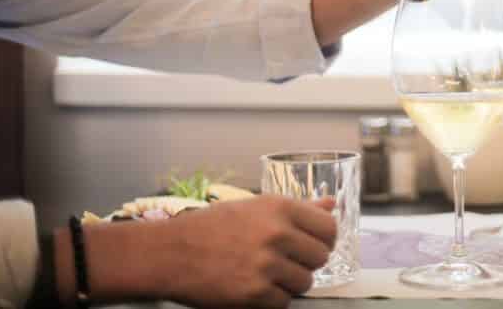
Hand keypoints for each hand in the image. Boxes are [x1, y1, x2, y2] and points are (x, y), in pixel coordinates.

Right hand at [156, 195, 336, 307]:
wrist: (171, 252)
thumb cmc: (213, 226)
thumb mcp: (257, 207)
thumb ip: (300, 208)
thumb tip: (331, 204)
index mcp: (281, 208)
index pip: (329, 228)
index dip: (324, 239)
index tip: (313, 244)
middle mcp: (277, 234)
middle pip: (321, 257)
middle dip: (306, 262)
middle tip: (285, 260)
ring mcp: (266, 265)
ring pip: (306, 282)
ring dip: (290, 282)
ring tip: (266, 273)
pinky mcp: (254, 294)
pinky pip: (284, 302)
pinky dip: (273, 299)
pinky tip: (254, 286)